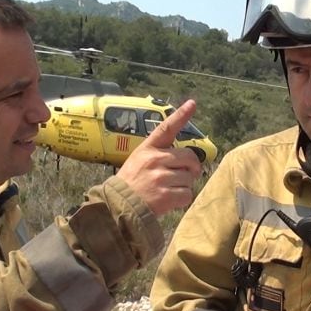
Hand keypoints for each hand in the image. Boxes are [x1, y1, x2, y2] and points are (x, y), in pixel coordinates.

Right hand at [116, 100, 201, 216]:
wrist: (118, 206)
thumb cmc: (132, 182)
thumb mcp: (139, 160)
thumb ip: (160, 154)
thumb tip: (188, 158)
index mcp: (148, 149)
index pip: (166, 128)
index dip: (180, 115)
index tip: (192, 104)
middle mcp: (155, 160)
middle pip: (189, 157)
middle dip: (192, 167)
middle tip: (186, 174)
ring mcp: (160, 178)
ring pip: (190, 177)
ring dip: (184, 185)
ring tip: (168, 189)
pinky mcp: (165, 196)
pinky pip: (187, 194)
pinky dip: (182, 199)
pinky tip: (170, 200)